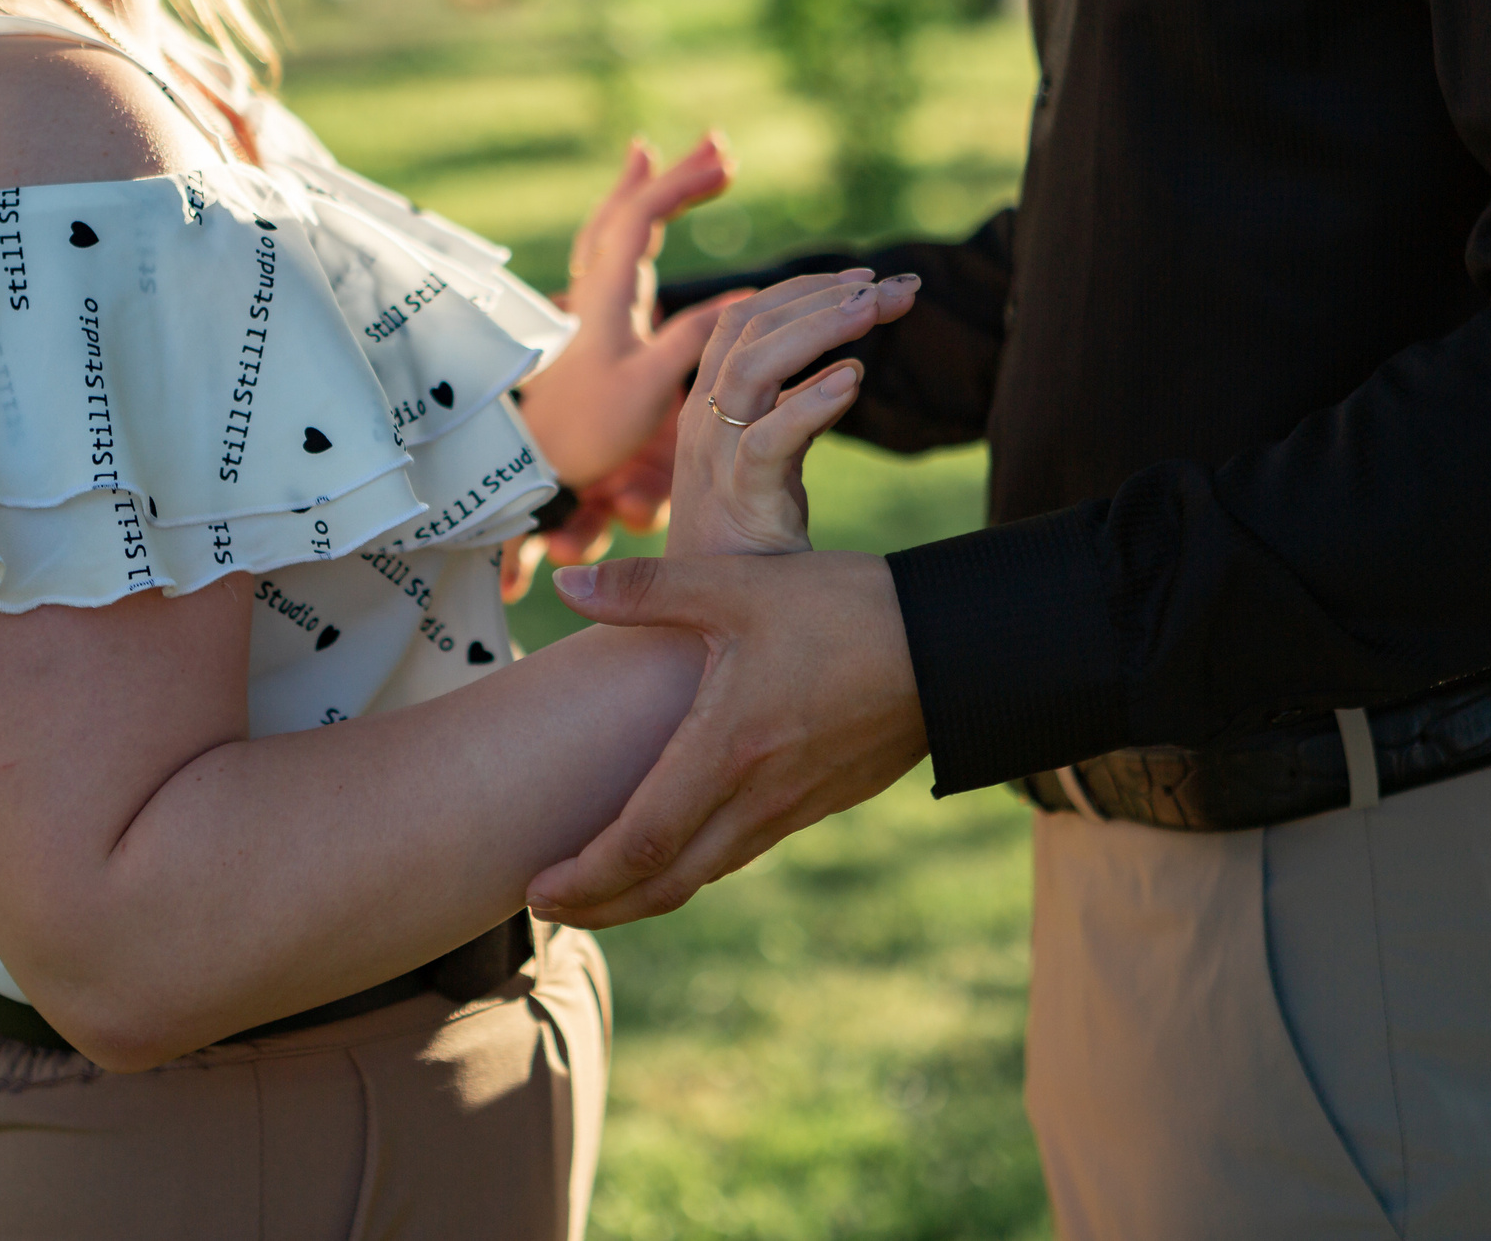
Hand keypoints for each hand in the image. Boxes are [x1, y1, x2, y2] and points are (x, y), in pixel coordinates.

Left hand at [515, 136, 738, 487]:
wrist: (540, 462)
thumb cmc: (590, 430)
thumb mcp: (651, 388)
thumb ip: (695, 339)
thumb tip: (747, 297)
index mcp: (607, 296)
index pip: (640, 219)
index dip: (681, 185)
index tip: (726, 166)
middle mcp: (595, 288)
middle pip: (628, 210)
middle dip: (674, 175)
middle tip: (719, 144)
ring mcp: (593, 301)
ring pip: (615, 226)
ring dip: (647, 190)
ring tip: (671, 158)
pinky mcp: (598, 320)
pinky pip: (613, 252)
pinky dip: (632, 222)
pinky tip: (646, 222)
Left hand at [528, 550, 925, 926]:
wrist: (953, 647)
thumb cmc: (846, 611)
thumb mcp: (741, 587)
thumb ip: (649, 588)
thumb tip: (567, 583)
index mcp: (728, 750)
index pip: (641, 843)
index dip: (584, 879)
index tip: (537, 890)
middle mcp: (758, 796)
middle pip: (666, 882)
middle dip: (601, 907)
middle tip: (547, 908)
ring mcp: (791, 807)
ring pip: (704, 874)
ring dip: (644, 893)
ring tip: (596, 890)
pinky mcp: (817, 802)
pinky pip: (740, 851)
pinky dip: (692, 866)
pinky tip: (674, 847)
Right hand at [668, 271, 919, 556]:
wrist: (703, 626)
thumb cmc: (745, 546)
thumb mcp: (772, 461)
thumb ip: (796, 413)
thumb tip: (845, 370)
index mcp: (709, 407)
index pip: (744, 319)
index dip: (804, 290)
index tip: (868, 281)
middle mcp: (704, 422)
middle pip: (748, 328)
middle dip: (823, 296)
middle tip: (892, 288)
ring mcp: (716, 460)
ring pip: (751, 369)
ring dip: (816, 329)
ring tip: (873, 310)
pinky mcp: (739, 502)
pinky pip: (767, 442)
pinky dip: (810, 404)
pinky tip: (854, 380)